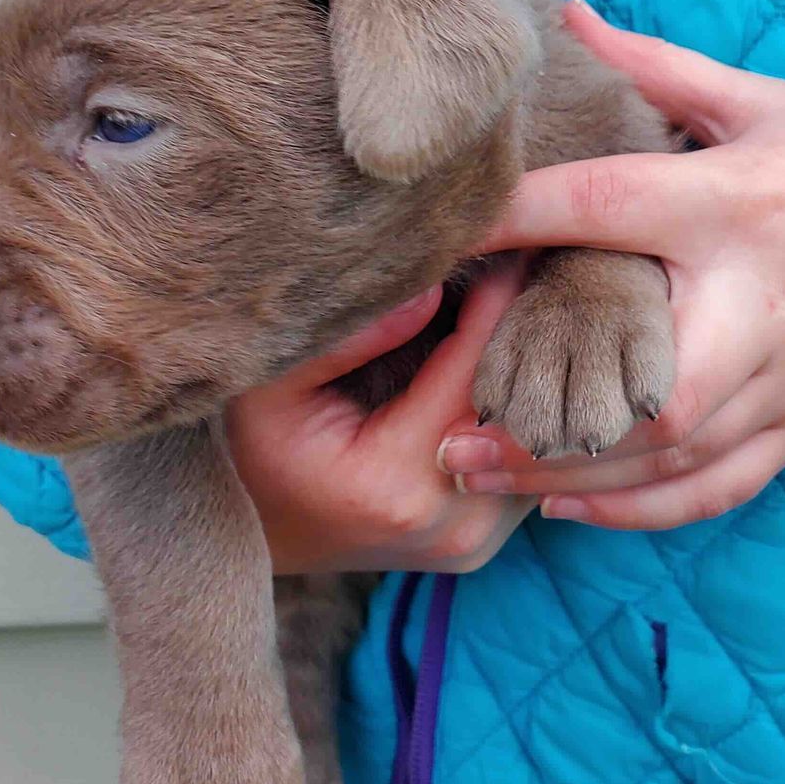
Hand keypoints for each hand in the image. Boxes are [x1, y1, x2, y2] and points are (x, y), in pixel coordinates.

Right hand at [226, 265, 537, 573]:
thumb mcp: (271, 386)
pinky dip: (518, 406)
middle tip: (530, 254)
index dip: (494, 303)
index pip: (474, 373)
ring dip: (528, 370)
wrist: (259, 537)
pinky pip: (519, 460)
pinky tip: (509, 354)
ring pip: (530, 437)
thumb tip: (429, 287)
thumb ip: (346, 337)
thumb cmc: (254, 453)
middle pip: (517, 408)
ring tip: (525, 294)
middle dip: (521, 330)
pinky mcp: (483, 540)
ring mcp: (473, 541)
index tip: (506, 242)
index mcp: (398, 486)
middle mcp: (451, 525)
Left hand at [439, 0, 784, 529]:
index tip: (436, 228)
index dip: (517, 215)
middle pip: (649, 379)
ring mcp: (783, 378)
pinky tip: (565, 505)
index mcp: (742, 205)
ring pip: (670, 452)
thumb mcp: (774, 103)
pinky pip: (714, 487)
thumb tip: (567, 17)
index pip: (610, 208)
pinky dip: (638, 508)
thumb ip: (663, 70)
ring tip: (472, 471)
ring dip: (567, 474)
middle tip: (446, 420)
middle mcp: (759, 303)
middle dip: (546, 409)